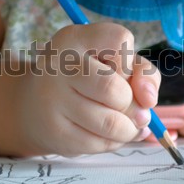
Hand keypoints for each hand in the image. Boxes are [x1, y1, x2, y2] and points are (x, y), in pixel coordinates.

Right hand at [18, 23, 159, 155]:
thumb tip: (148, 100)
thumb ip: (141, 71)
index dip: (131, 62)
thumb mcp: (113, 61)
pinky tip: (106, 134)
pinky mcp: (55, 132)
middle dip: (133, 105)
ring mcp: (52, 100)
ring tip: (126, 125)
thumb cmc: (86, 78)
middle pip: (114, 90)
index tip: (122, 71)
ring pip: (111, 124)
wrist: (36, 104)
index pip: (120, 40)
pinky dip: (113, 143)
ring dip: (129, 129)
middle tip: (133, 109)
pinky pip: (99, 144)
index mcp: (73, 38)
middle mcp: (57, 65)